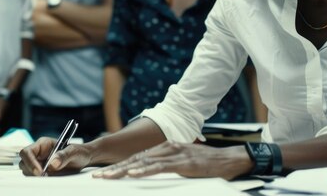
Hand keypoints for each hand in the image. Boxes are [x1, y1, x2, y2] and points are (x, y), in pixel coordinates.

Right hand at [19, 137, 92, 175]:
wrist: (84, 159)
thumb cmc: (79, 152)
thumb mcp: (74, 152)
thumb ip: (64, 156)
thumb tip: (52, 163)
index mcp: (43, 144)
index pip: (27, 151)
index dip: (30, 162)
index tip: (40, 171)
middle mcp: (38, 153)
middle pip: (24, 162)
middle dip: (31, 170)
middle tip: (44, 176)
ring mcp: (39, 163)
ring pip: (27, 171)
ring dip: (35, 176)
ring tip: (50, 176)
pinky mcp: (42, 172)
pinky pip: (35, 177)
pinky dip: (39, 180)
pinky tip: (50, 178)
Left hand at [92, 142, 250, 179]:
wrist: (228, 159)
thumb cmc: (206, 164)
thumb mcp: (182, 164)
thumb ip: (166, 166)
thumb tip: (150, 174)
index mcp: (164, 148)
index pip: (136, 158)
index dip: (118, 166)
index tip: (103, 174)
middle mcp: (166, 148)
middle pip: (135, 159)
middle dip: (115, 169)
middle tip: (97, 177)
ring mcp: (173, 153)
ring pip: (142, 162)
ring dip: (123, 170)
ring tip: (107, 177)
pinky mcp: (181, 161)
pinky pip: (159, 167)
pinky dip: (144, 170)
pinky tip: (132, 173)